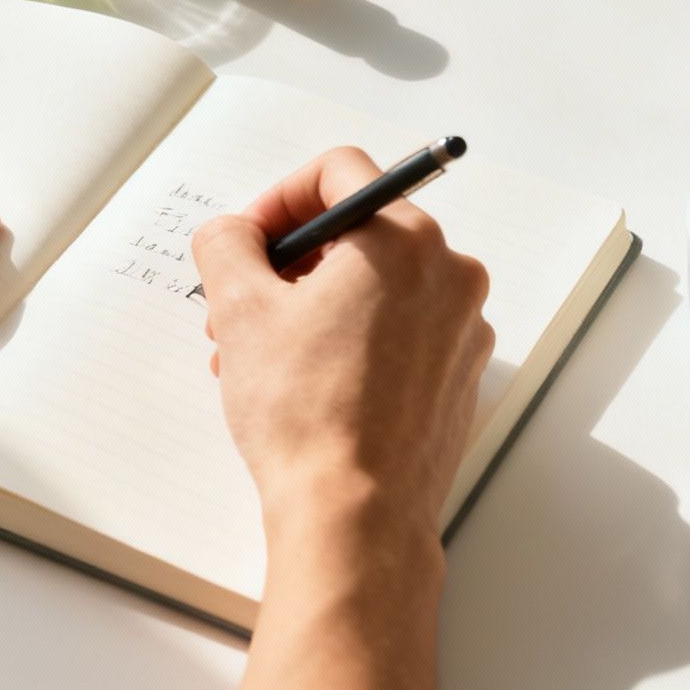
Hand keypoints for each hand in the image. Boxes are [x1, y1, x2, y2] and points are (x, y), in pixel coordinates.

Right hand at [190, 146, 493, 536]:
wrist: (355, 516)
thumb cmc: (306, 414)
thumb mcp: (240, 308)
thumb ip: (227, 243)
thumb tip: (233, 233)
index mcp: (404, 241)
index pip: (340, 173)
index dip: (278, 198)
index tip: (248, 239)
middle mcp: (449, 275)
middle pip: (358, 233)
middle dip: (289, 263)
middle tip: (239, 305)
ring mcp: (462, 330)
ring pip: (375, 287)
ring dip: (311, 306)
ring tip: (256, 356)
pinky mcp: (457, 377)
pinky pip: (398, 331)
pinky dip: (349, 340)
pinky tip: (301, 384)